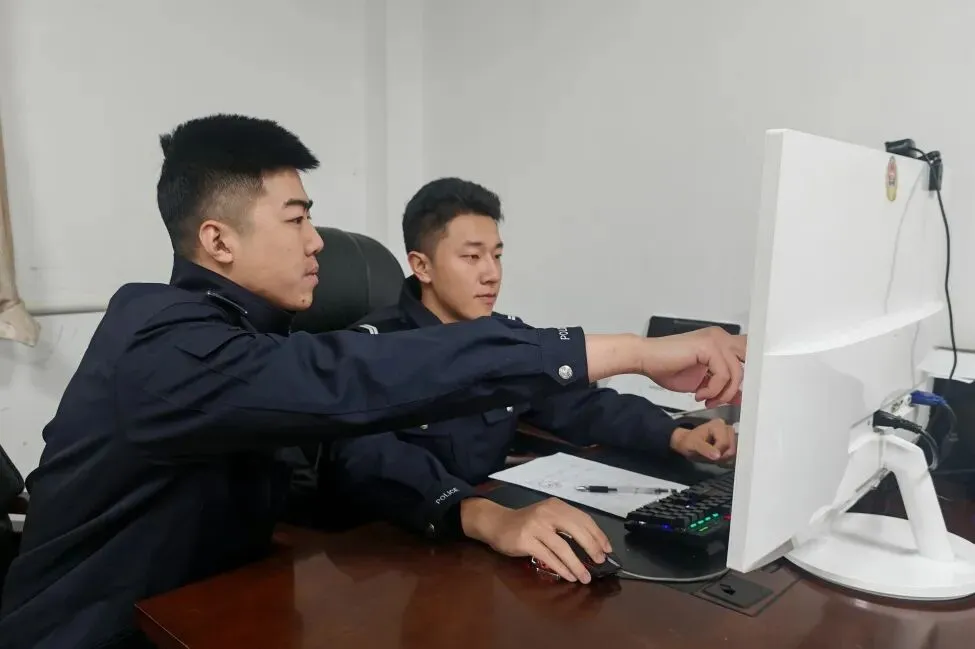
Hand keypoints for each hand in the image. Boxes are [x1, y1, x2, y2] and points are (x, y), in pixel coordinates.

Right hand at [460, 497, 611, 583]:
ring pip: (563, 547)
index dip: (597, 534)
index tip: (607, 549)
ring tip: (585, 577)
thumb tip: (592, 546)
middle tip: (600, 562)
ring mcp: (535, 526)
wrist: (496, 523)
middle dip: (591, 548)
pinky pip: (548, 557)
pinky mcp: (525, 540)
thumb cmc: (526, 523)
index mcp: (556, 506)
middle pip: (576, 530)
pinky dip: (561, 568)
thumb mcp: (547, 517)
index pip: (583, 518)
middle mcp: (547, 513)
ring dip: (577, 564)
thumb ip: (565, 526)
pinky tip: (569, 576)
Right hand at [641, 328, 746, 406]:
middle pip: (750, 361)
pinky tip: (699, 394)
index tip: (735, 397)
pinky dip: (713, 390)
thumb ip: (722, 387)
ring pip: (737, 372)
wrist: (645, 359)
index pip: (748, 355)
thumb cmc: (667, 368)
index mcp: (720, 342)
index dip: (747, 376)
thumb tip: (740, 398)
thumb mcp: (702, 383)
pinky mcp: (708, 346)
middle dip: (739, 384)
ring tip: (706, 399)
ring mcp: (716, 340)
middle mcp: (721, 337)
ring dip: (723, 393)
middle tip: (723, 399)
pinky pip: (723, 374)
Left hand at [670, 419, 736, 462]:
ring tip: (712, 455)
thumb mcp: (694, 445)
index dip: (717, 452)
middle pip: (731, 448)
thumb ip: (705, 449)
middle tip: (710, 456)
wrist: (688, 443)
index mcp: (718, 425)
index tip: (708, 454)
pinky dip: (724, 458)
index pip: (725, 443)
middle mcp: (727, 428)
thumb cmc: (689, 441)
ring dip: (722, 457)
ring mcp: (730, 435)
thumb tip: (718, 456)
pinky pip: (732, 454)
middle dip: (721, 456)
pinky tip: (716, 455)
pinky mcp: (731, 442)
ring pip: (733, 452)